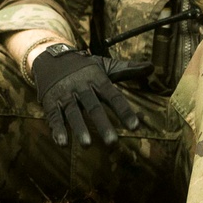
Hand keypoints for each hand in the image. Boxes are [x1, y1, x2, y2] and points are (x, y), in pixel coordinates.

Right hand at [32, 45, 151, 146]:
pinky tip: (62, 143)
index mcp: (96, 79)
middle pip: (93, 106)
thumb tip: (153, 67)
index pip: (113, 96)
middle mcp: (81, 87)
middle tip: (112, 142)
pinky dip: (57, 130)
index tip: (135, 127)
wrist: (50, 57)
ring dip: (79, 128)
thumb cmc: (83, 66)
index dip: (124, 111)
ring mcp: (65, 95)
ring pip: (73, 113)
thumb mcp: (104, 66)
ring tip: (87, 144)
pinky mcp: (51, 102)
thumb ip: (127, 69)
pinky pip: (54, 117)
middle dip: (102, 124)